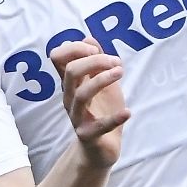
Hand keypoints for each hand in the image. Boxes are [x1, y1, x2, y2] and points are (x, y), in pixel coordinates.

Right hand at [50, 40, 129, 167]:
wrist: (102, 148)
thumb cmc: (101, 111)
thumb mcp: (102, 82)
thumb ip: (97, 62)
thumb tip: (88, 37)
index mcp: (71, 83)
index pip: (58, 57)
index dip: (75, 47)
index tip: (96, 49)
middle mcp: (70, 97)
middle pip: (71, 71)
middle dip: (95, 60)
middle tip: (117, 62)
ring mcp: (77, 117)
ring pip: (81, 94)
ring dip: (102, 80)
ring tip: (121, 72)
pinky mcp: (88, 135)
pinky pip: (98, 126)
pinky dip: (114, 118)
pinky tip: (128, 112)